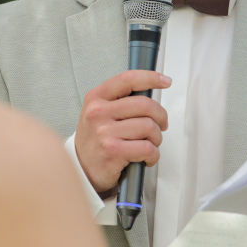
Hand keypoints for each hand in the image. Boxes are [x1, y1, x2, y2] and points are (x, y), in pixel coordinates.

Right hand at [74, 70, 170, 193]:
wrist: (82, 168)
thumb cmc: (95, 140)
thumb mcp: (98, 112)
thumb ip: (120, 101)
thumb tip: (151, 93)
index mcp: (96, 98)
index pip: (127, 79)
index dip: (150, 77)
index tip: (165, 81)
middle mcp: (98, 112)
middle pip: (145, 105)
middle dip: (160, 116)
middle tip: (161, 125)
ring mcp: (105, 132)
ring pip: (149, 127)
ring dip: (156, 138)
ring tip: (149, 143)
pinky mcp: (113, 151)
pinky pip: (147, 148)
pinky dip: (153, 155)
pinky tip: (147, 157)